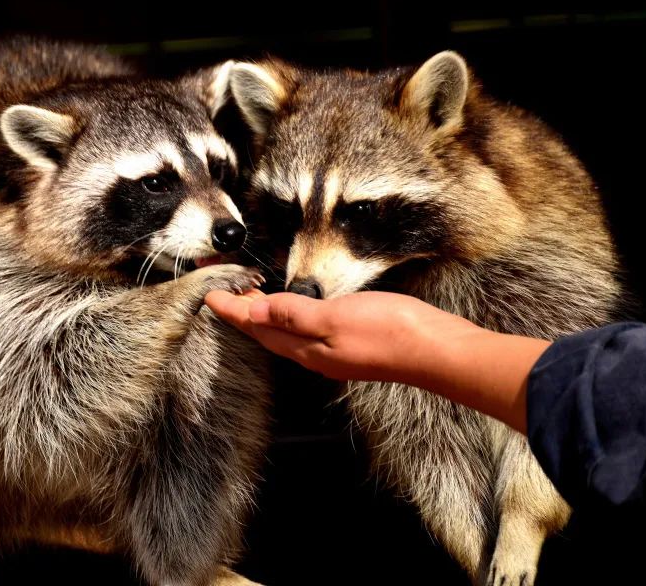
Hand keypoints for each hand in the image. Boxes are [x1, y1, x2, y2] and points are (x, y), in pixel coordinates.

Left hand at [205, 289, 547, 433]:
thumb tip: (253, 312)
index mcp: (304, 347)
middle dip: (241, 313)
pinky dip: (289, 318)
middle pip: (265, 332)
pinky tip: (294, 310)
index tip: (208, 294)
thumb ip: (293, 314)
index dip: (231, 309)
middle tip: (223, 292)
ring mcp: (332, 352)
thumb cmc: (390, 332)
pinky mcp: (350, 345)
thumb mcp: (334, 317)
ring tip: (250, 298)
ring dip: (264, 316)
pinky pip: (305, 332)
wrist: (437, 352)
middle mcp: (313, 354)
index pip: (255, 326)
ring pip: (284, 334)